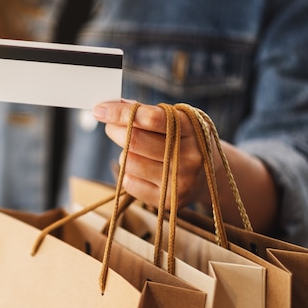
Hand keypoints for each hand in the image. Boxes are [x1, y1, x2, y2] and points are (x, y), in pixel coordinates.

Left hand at [92, 99, 279, 234]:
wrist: (208, 175)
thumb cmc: (182, 139)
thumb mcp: (174, 120)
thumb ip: (144, 111)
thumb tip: (110, 106)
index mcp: (192, 128)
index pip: (150, 118)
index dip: (120, 113)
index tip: (98, 109)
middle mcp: (190, 155)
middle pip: (135, 141)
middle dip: (115, 130)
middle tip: (111, 126)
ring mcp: (181, 181)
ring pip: (129, 162)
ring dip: (123, 153)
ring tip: (134, 151)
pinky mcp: (169, 201)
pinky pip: (129, 183)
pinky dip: (128, 174)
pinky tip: (141, 170)